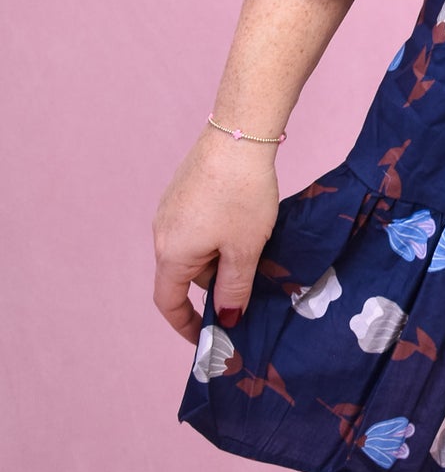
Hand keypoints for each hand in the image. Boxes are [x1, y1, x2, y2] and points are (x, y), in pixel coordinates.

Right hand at [152, 129, 279, 342]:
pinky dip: (216, 235)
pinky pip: (196, 225)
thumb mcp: (244, 249)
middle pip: (184, 274)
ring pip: (193, 248)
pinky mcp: (183, 189)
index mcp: (172, 254)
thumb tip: (228, 319)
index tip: (206, 338)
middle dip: (214, 285)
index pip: (169, 303)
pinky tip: (245, 223)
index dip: (186, 325)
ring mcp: (171, 208)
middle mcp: (162, 232)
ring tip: (253, 249)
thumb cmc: (241, 194)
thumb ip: (234, 288)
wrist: (239, 133)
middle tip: (249, 285)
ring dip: (218, 257)